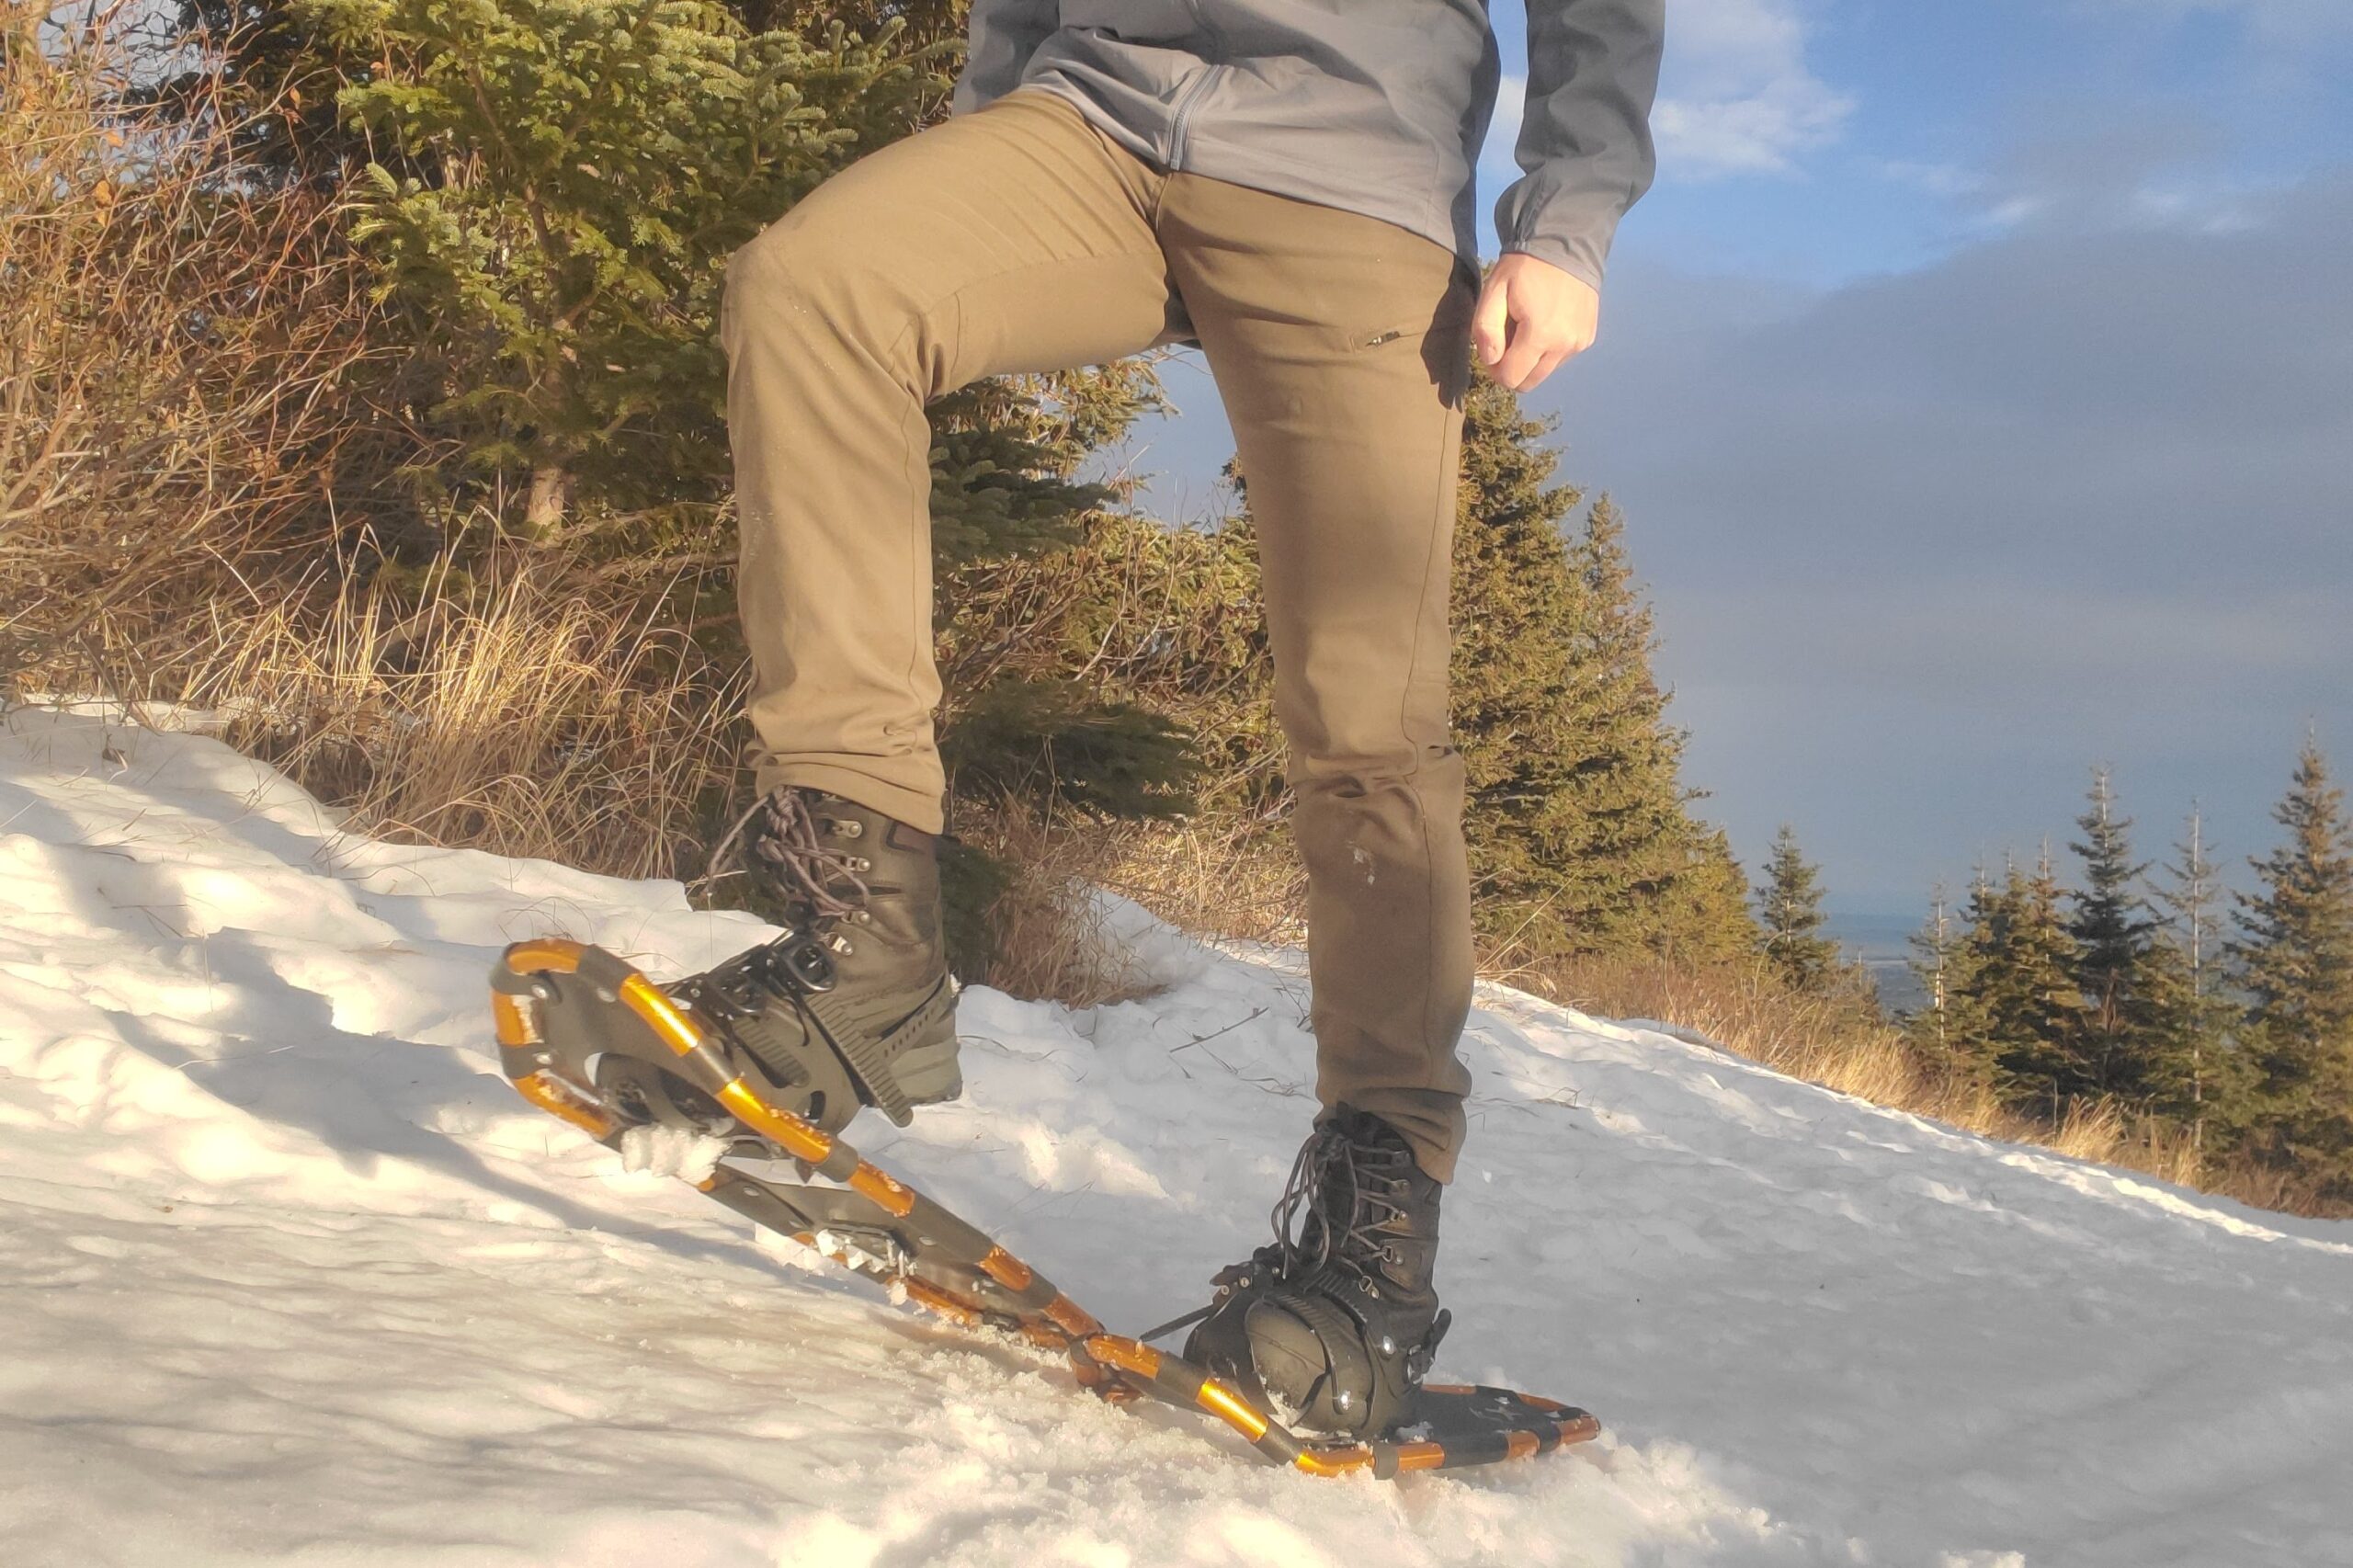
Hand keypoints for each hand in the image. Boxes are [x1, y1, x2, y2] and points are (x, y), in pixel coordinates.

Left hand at [1472, 254, 1599, 392]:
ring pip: (1545, 372)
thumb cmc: (1525, 267)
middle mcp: (1564, 345)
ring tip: (1527, 327)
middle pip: (1528, 382)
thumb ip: (1485, 328)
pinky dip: (1548, 349)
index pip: (1510, 378)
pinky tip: (1545, 322)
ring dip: (1531, 359)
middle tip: (1506, 339)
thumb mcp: (1494, 290)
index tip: (1492, 347)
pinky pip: (1561, 358)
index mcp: (1540, 336)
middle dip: (1512, 368)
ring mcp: (1579, 343)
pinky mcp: (1587, 337)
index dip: (1495, 369)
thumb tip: (1490, 359)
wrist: (1565, 244)